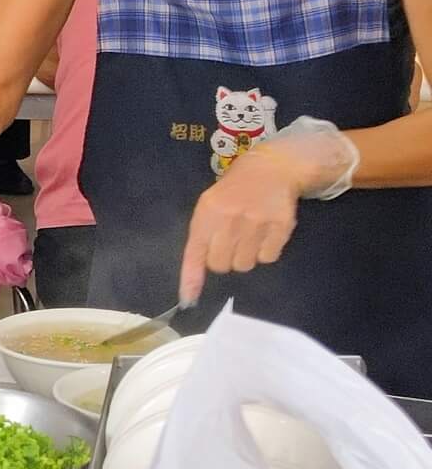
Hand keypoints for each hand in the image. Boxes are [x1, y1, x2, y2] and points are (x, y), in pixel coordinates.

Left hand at [179, 147, 302, 300]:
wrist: (270, 169)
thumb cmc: (233, 190)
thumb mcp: (210, 205)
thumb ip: (203, 235)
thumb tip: (200, 270)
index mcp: (207, 213)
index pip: (195, 252)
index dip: (191, 278)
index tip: (188, 300)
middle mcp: (230, 219)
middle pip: (221, 265)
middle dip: (223, 260)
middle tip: (230, 243)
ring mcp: (257, 223)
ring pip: (245, 264)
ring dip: (245, 257)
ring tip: (248, 236)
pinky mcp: (281, 227)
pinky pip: (268, 258)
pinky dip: (265, 252)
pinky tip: (264, 234)